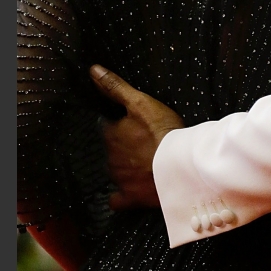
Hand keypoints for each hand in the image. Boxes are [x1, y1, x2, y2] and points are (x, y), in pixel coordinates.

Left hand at [89, 65, 185, 209]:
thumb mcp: (140, 102)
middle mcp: (110, 158)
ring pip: (117, 170)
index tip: (136, 126)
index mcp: (111, 134)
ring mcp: (119, 179)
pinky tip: (130, 191)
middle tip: (145, 144)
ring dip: (127, 167)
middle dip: (125, 147)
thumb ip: (115, 87)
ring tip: (146, 163)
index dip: (122, 126)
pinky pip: (119, 199)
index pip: (110, 128)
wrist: (178, 166)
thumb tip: (93, 70)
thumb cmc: (161, 131)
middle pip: (114, 150)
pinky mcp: (130, 197)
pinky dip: (122, 196)